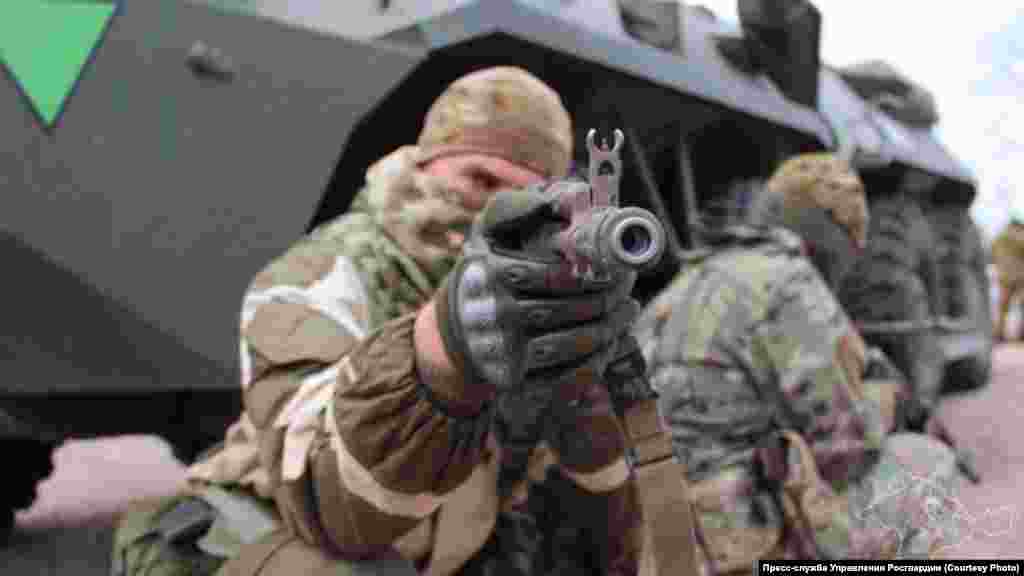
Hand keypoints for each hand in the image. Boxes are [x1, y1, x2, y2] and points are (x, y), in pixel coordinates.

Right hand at [434, 184, 639, 393]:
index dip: (591, 273)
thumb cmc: (486, 270)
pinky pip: (565, 376)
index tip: (616, 267)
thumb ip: (521, 208)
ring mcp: (504, 350)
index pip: (553, 274)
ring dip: (608, 328)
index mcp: (491, 273)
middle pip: (564, 310)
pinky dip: (595, 361)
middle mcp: (495, 313)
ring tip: (627, 310)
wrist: (458, 329)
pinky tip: (611, 342)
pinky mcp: (514, 379)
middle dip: (605, 299)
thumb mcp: (489, 232)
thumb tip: (571, 194)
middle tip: (628, 287)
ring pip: (569, 343)